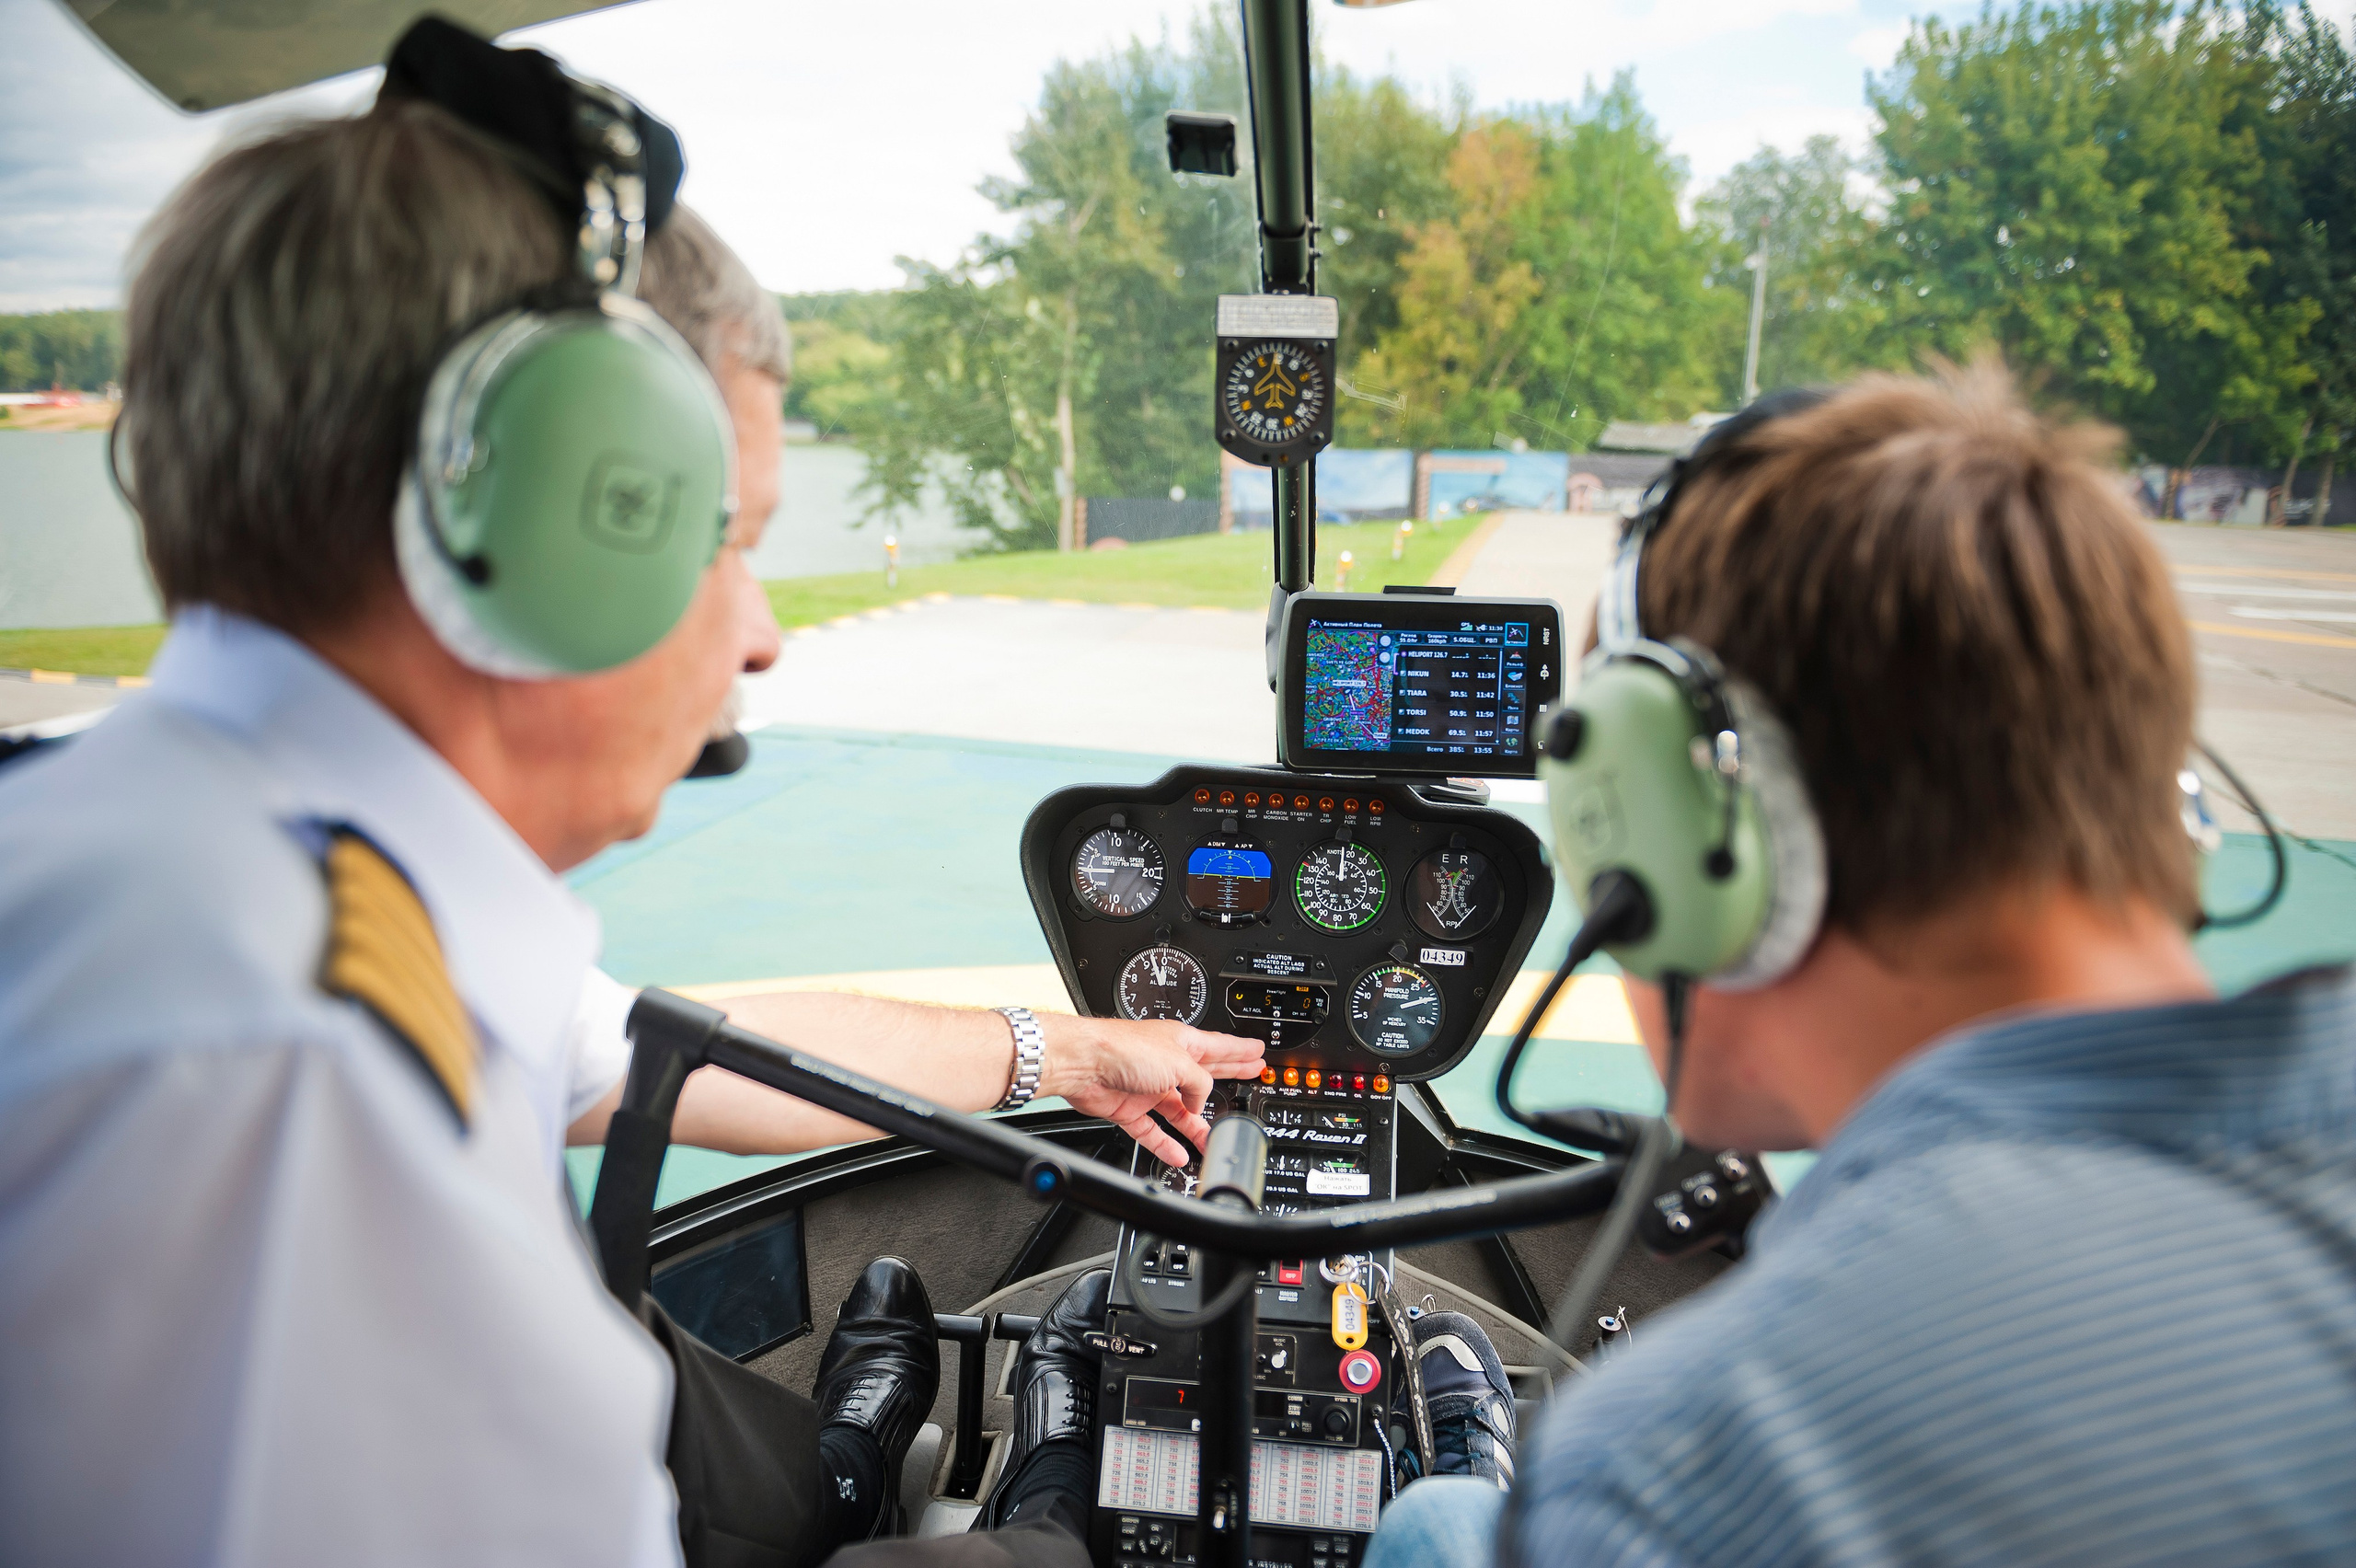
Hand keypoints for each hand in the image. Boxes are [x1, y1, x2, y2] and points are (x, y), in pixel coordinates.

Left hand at [1037, 1015, 1266, 1166]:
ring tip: (1214, 1137)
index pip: (1219, 1047)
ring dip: (1196, 1126)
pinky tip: (1178, 1153)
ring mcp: (1146, 1087)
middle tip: (1249, 1076)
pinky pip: (1153, 1131)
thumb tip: (1200, 1103)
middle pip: (1204, 1075)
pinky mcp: (1129, 1109)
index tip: (1257, 1052)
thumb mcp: (1179, 1062)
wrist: (1082, 1063)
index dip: (1240, 1051)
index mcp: (1181, 1043)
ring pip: (1179, 1111)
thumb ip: (1199, 1083)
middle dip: (1229, 1075)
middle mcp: (1165, 1064)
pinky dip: (1165, 1144)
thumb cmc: (1124, 1049)